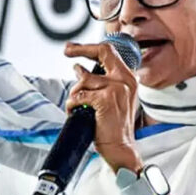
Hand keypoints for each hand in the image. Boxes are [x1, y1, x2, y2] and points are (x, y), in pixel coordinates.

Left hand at [64, 41, 141, 172]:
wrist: (121, 147)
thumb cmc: (114, 126)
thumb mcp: (112, 98)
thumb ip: (101, 82)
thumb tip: (78, 69)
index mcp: (128, 78)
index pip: (110, 52)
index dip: (90, 47)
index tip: (74, 48)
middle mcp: (125, 79)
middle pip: (101, 52)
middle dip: (80, 49)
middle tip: (67, 50)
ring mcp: (116, 88)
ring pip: (84, 80)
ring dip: (74, 93)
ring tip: (77, 105)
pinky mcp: (105, 100)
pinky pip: (79, 96)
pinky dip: (72, 105)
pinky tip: (75, 112)